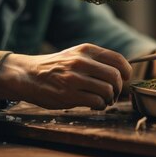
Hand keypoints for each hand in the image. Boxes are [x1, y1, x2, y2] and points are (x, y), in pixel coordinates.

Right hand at [0, 43, 130, 109]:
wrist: (28, 74)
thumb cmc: (55, 67)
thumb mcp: (75, 54)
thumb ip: (95, 60)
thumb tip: (119, 73)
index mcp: (86, 50)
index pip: (117, 59)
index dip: (126, 71)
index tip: (126, 78)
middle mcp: (82, 62)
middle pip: (115, 76)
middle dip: (119, 88)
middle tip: (114, 94)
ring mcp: (75, 78)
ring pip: (107, 90)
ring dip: (110, 99)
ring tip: (104, 100)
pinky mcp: (69, 94)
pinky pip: (96, 102)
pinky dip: (100, 106)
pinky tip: (95, 105)